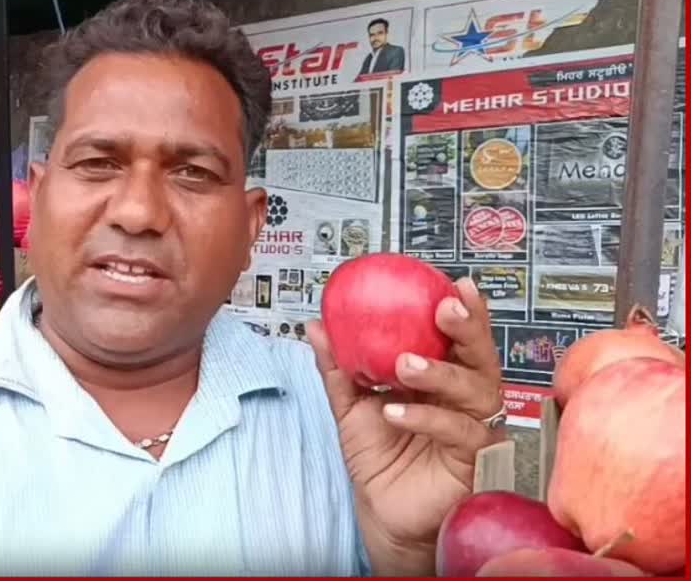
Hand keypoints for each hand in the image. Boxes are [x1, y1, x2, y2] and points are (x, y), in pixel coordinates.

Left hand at [305, 277, 504, 573]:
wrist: (382, 512)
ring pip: (476, 391)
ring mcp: (475, 429)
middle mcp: (467, 399)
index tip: (456, 284)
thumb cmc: (378, 456)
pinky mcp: (474, 461)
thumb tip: (315, 325)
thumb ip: (339, 367)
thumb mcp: (351, 406)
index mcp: (444, 378)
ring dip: (439, 373)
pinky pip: (459, 433)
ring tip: (405, 364)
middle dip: (468, 329)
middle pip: (481, 357)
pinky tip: (394, 413)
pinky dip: (427, 418)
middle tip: (446, 309)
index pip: (460, 339)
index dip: (465, 311)